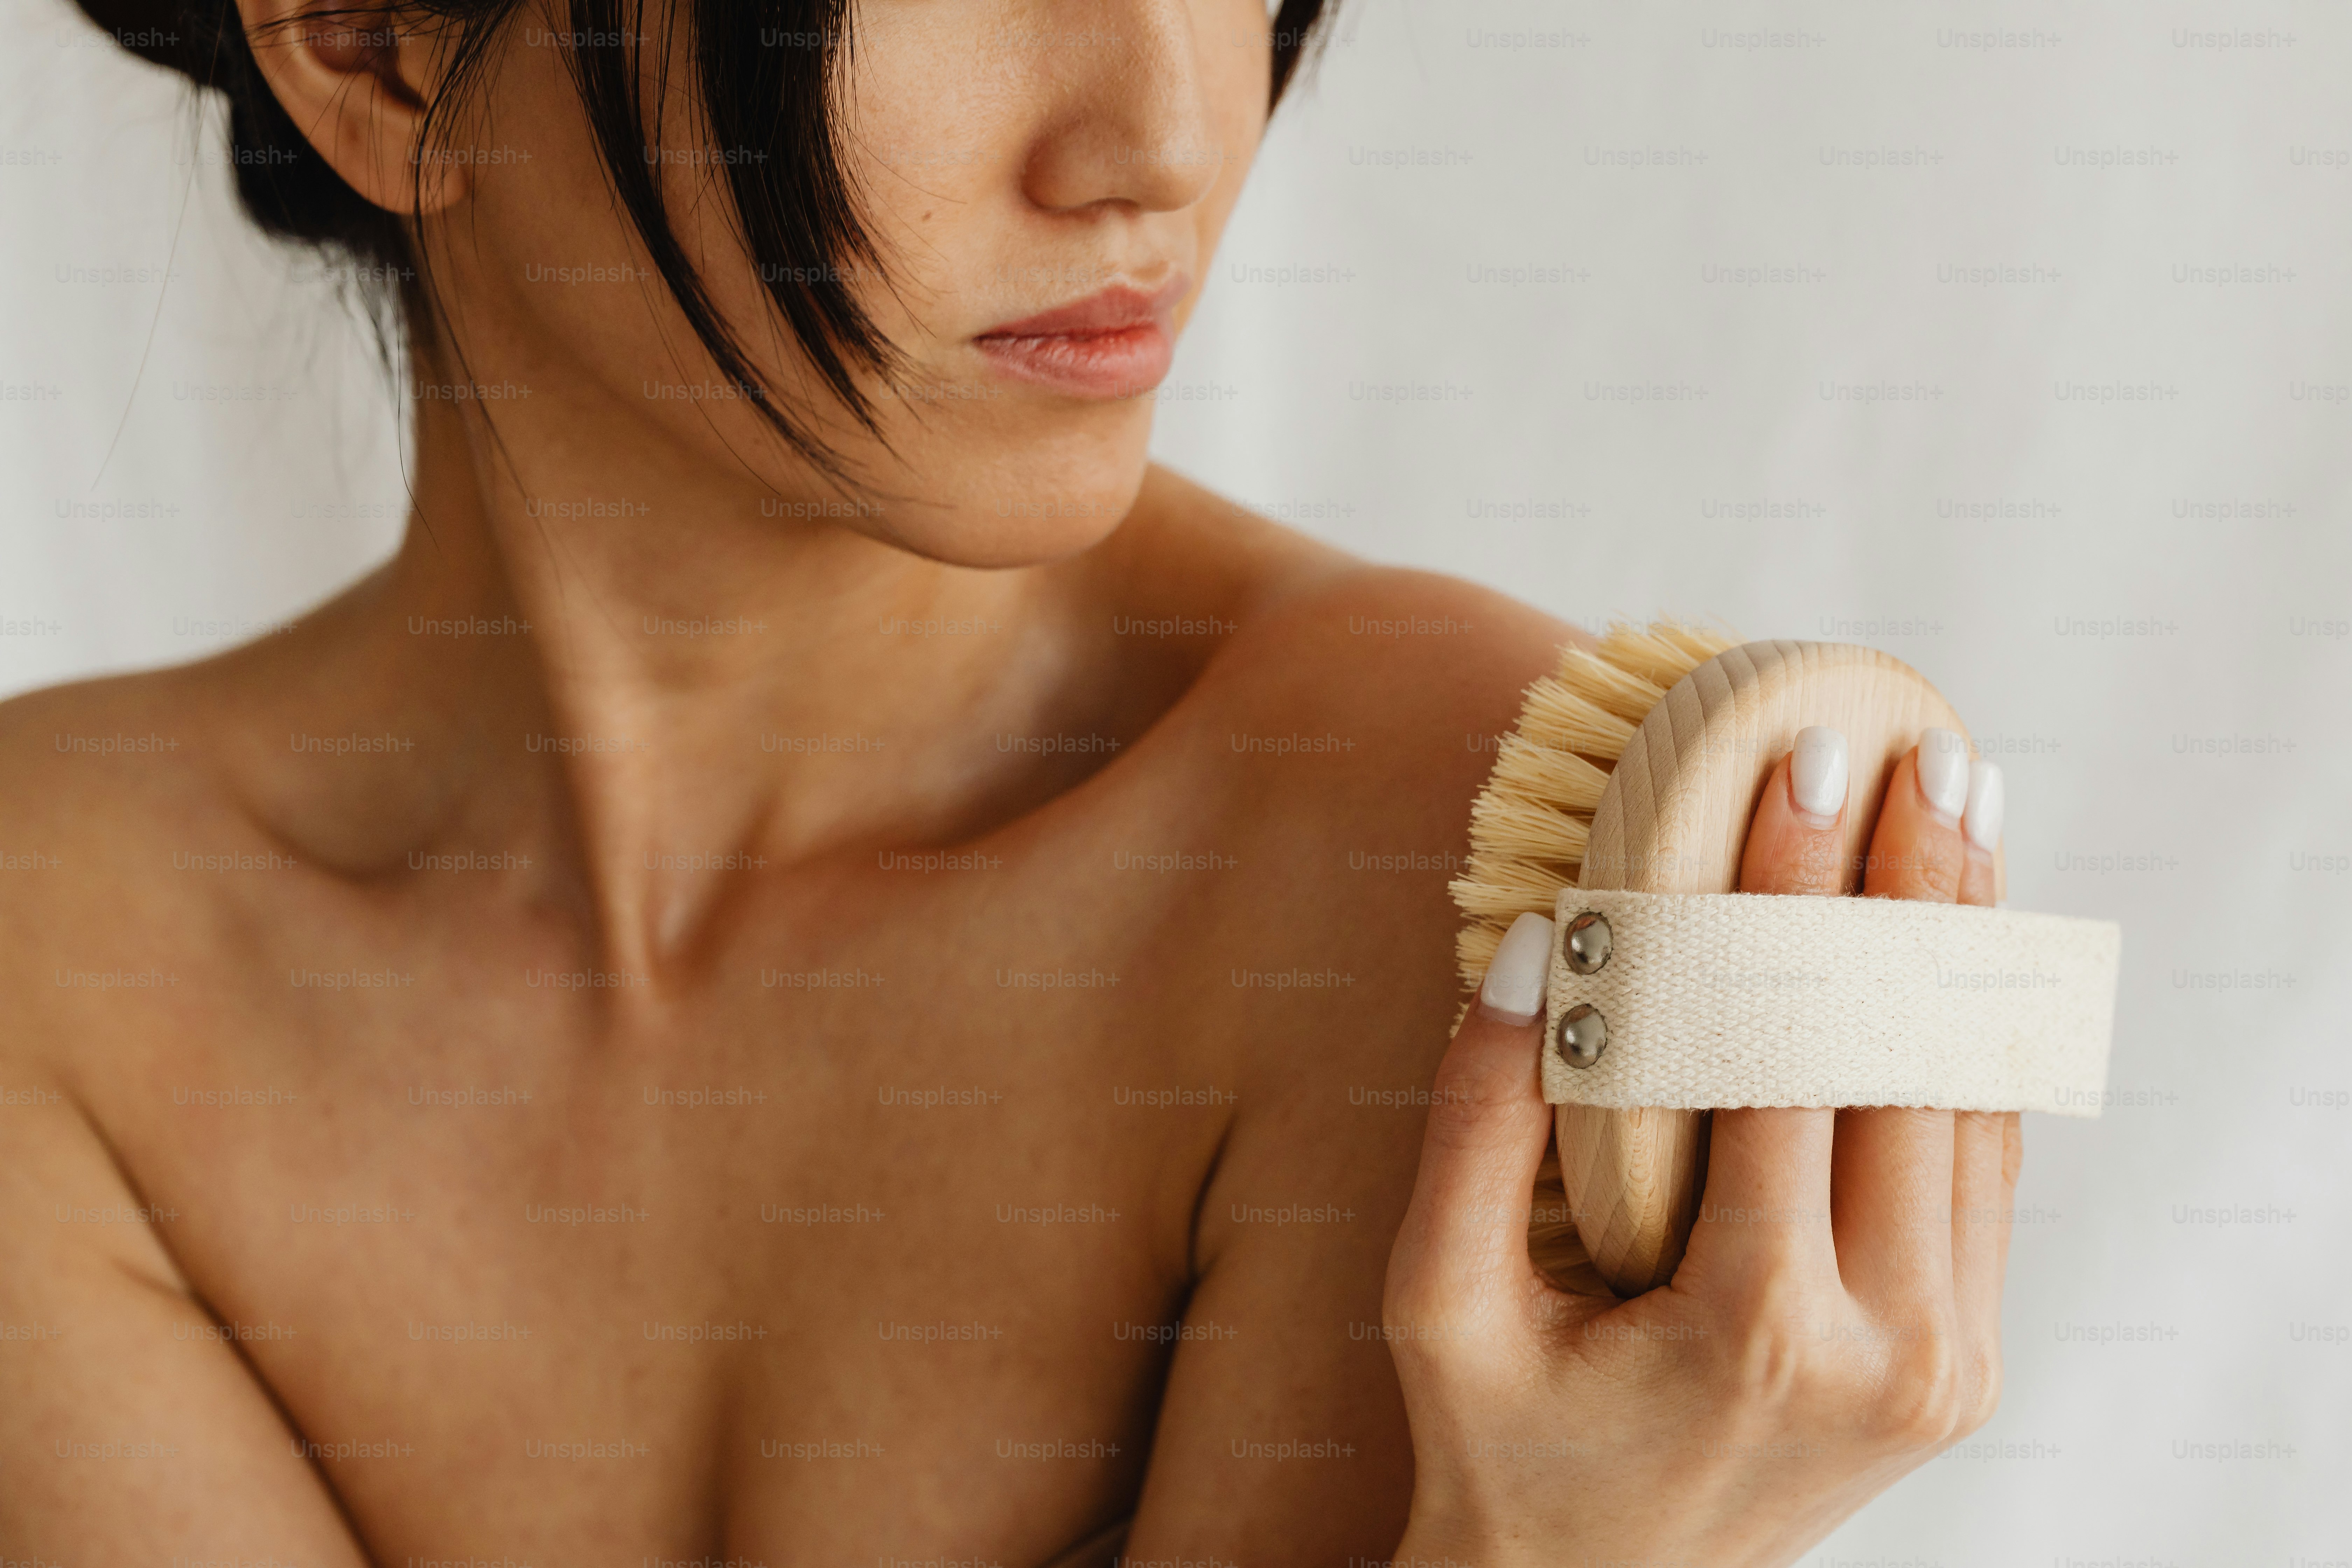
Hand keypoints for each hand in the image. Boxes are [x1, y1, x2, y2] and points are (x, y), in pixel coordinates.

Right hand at [1384, 727, 2016, 1566]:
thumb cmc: (1497, 1450)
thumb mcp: (1439, 1302)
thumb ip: (1477, 1125)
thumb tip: (1538, 943)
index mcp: (1756, 1327)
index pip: (1791, 1058)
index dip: (1798, 896)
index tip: (1805, 763)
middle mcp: (1888, 1349)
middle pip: (1914, 1064)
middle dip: (1910, 888)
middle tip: (1914, 747)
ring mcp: (1944, 1362)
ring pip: (1973, 1107)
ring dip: (1962, 947)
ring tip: (1955, 808)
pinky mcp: (1957, 1361)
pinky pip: (1981, 1168)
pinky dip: (1969, 1037)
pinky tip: (1955, 935)